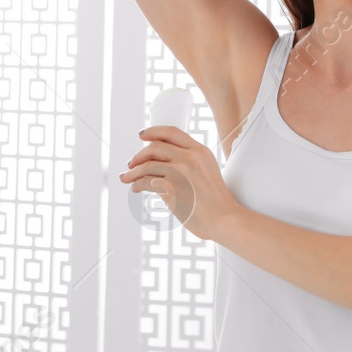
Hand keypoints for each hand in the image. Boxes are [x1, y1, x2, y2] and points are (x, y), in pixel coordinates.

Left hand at [121, 126, 242, 241]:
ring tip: (127, 177)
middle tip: (131, 163)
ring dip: (133, 171)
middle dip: (138, 155)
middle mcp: (190, 157)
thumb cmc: (216, 202)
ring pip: (147, 165)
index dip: (153, 131)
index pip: (171, 132)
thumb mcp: (208, 171)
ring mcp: (180, 171)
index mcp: (200, 151)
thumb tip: (163, 163)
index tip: (142, 135)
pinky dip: (137, 184)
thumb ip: (191, 162)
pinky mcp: (172, 187)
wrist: (225, 219)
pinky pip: (146, 181)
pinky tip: (136, 188)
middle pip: (155, 147)